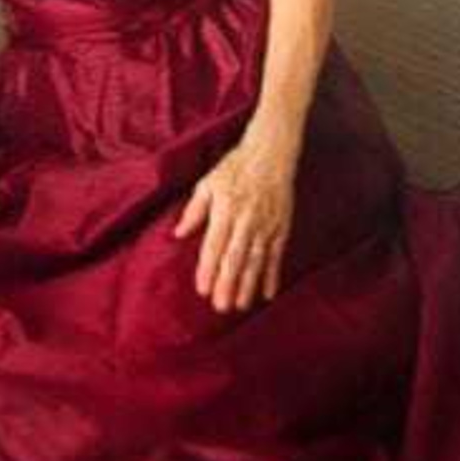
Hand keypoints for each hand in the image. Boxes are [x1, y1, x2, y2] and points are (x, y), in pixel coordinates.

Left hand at [172, 140, 294, 311]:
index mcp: (225, 208)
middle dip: (228, 283)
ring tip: (241, 305)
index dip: (208, 268)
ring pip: (256, 260)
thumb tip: (178, 233)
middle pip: (236, 257)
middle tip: (221, 307)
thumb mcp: (209, 182)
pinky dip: (273, 274)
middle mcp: (246, 219)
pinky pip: (276, 255)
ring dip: (249, 284)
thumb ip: (194, 210)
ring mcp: (265, 224)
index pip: (215, 244)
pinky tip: (268, 294)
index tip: (202, 289)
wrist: (271, 153)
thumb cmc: (235, 167)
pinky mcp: (281, 227)